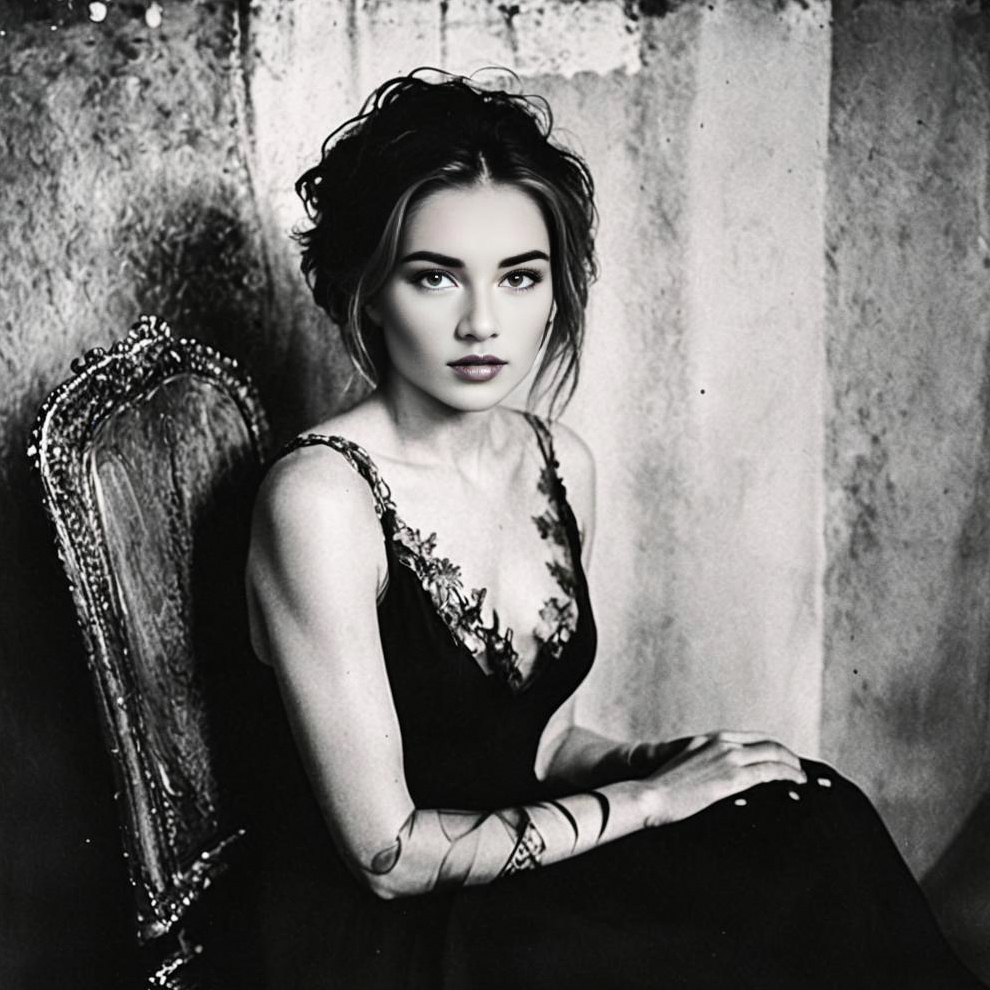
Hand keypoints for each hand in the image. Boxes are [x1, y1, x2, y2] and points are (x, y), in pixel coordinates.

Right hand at [637, 730, 805, 827]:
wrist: (650, 795)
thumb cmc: (662, 790)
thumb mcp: (686, 768)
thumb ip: (703, 767)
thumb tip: (713, 780)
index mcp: (710, 739)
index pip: (752, 737)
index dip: (771, 747)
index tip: (781, 758)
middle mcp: (721, 742)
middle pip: (766, 742)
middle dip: (786, 754)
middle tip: (797, 768)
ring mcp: (727, 757)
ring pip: (772, 754)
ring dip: (792, 764)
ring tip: (801, 777)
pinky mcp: (732, 777)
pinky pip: (769, 771)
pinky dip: (787, 774)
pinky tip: (796, 782)